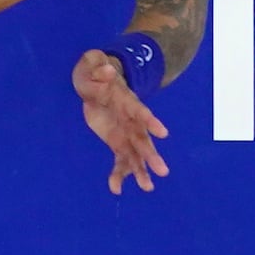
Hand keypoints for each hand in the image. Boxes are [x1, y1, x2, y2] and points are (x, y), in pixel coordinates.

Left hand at [72, 49, 171, 194]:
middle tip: (162, 171)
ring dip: (140, 171)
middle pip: (142, 139)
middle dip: (151, 154)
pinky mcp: (117, 142)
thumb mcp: (92, 64)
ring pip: (135, 155)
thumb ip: (99, 68)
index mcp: (127, 102)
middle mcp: (131, 121)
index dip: (150, 122)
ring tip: (147, 188)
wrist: (95, 83)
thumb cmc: (95, 72)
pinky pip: (120, 160)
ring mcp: (125, 133)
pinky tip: (116, 189)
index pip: (140, 112)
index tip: (162, 133)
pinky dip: (118, 174)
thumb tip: (107, 70)